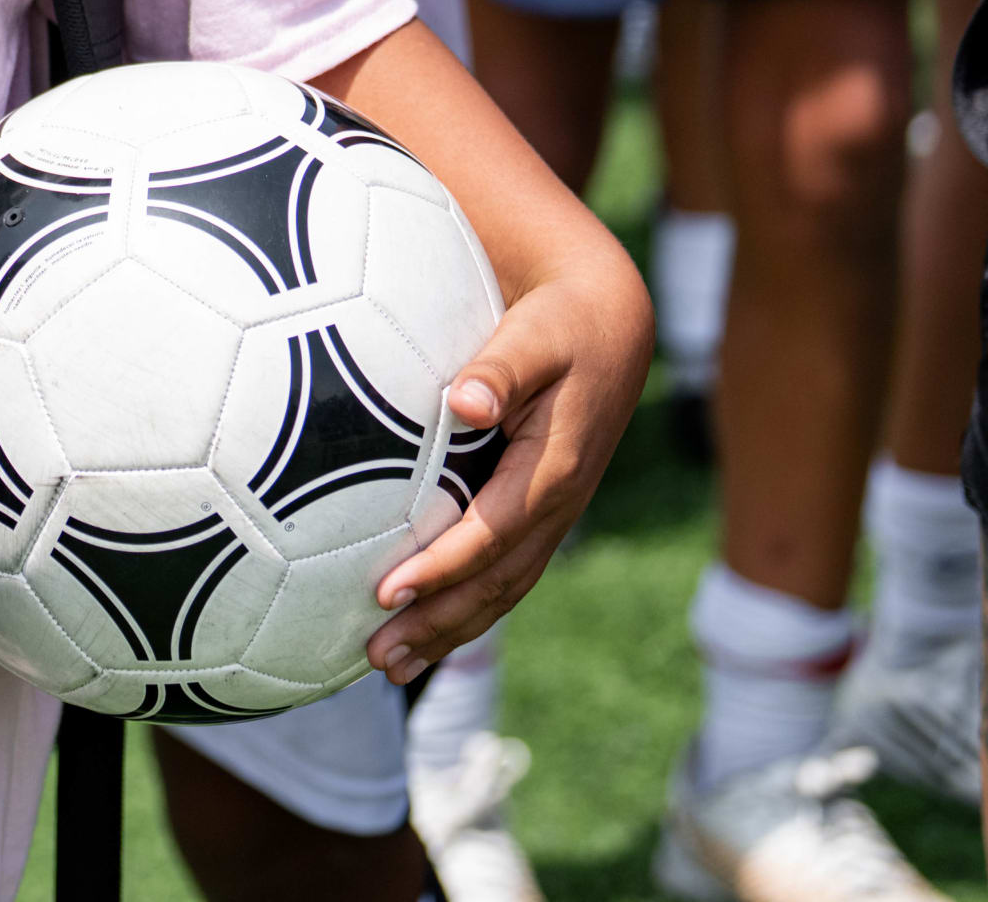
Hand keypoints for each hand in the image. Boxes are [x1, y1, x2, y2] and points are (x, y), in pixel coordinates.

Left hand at [364, 263, 650, 682]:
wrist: (610, 325)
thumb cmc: (561, 322)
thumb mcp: (536, 332)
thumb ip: (502, 366)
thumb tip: (463, 401)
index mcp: (555, 467)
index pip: (492, 532)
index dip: (443, 567)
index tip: (386, 593)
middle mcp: (557, 504)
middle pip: (496, 581)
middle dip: (438, 622)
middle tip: (376, 656)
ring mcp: (552, 516)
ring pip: (501, 589)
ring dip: (448, 630)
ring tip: (389, 666)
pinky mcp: (538, 514)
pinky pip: (501, 572)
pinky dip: (463, 608)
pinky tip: (420, 631)